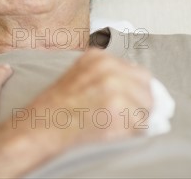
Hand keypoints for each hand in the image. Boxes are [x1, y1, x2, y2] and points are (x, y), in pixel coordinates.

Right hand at [24, 48, 152, 145]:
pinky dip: (132, 131)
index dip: (136, 90)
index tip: (130, 101)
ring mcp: (114, 86)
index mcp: (98, 57)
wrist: (43, 124)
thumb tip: (139, 89)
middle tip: (123, 115)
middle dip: (140, 103)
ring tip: (112, 122)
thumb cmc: (57, 107)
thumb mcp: (80, 77)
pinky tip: (111, 130)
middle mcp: (108, 67)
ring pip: (147, 105)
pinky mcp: (118, 108)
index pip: (137, 71)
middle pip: (146, 85)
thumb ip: (107, 76)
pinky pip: (141, 123)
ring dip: (136, 118)